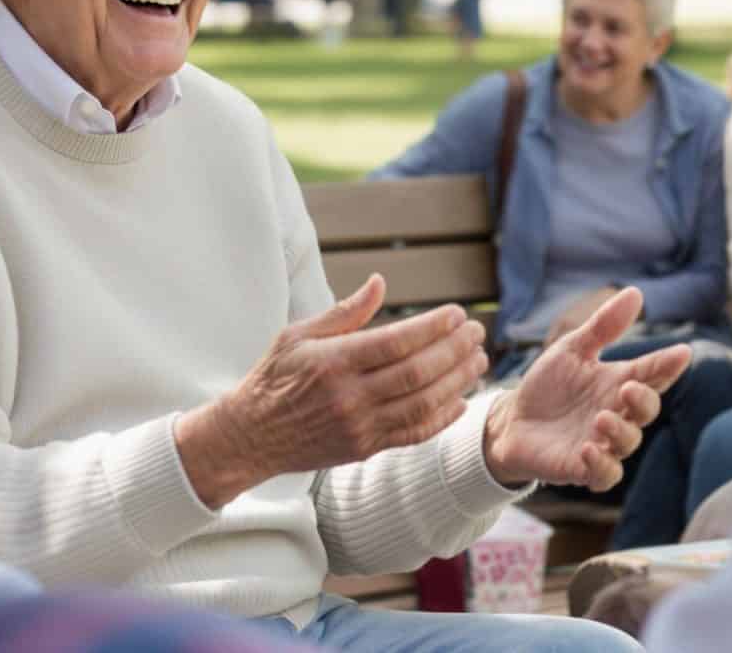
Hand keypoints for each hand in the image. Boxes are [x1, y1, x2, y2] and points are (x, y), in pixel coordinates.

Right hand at [175, 275, 487, 508]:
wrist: (253, 435)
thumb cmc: (274, 376)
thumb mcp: (298, 335)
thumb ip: (343, 312)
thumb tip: (381, 282)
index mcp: (333, 362)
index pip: (396, 342)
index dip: (433, 327)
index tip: (457, 314)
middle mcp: (349, 397)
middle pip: (417, 373)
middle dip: (454, 351)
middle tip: (478, 332)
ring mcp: (359, 427)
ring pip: (422, 405)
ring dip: (457, 382)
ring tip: (478, 361)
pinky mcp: (365, 448)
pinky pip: (413, 434)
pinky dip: (442, 419)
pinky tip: (460, 400)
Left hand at [483, 287, 689, 491]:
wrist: (511, 419)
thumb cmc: (548, 385)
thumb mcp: (572, 349)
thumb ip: (603, 326)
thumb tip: (636, 292)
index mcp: (618, 382)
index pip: (652, 373)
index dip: (668, 364)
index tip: (682, 352)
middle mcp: (617, 413)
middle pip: (646, 410)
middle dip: (644, 400)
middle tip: (628, 387)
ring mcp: (602, 442)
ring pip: (628, 443)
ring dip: (619, 431)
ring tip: (601, 417)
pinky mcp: (583, 468)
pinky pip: (605, 474)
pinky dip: (601, 465)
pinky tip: (587, 450)